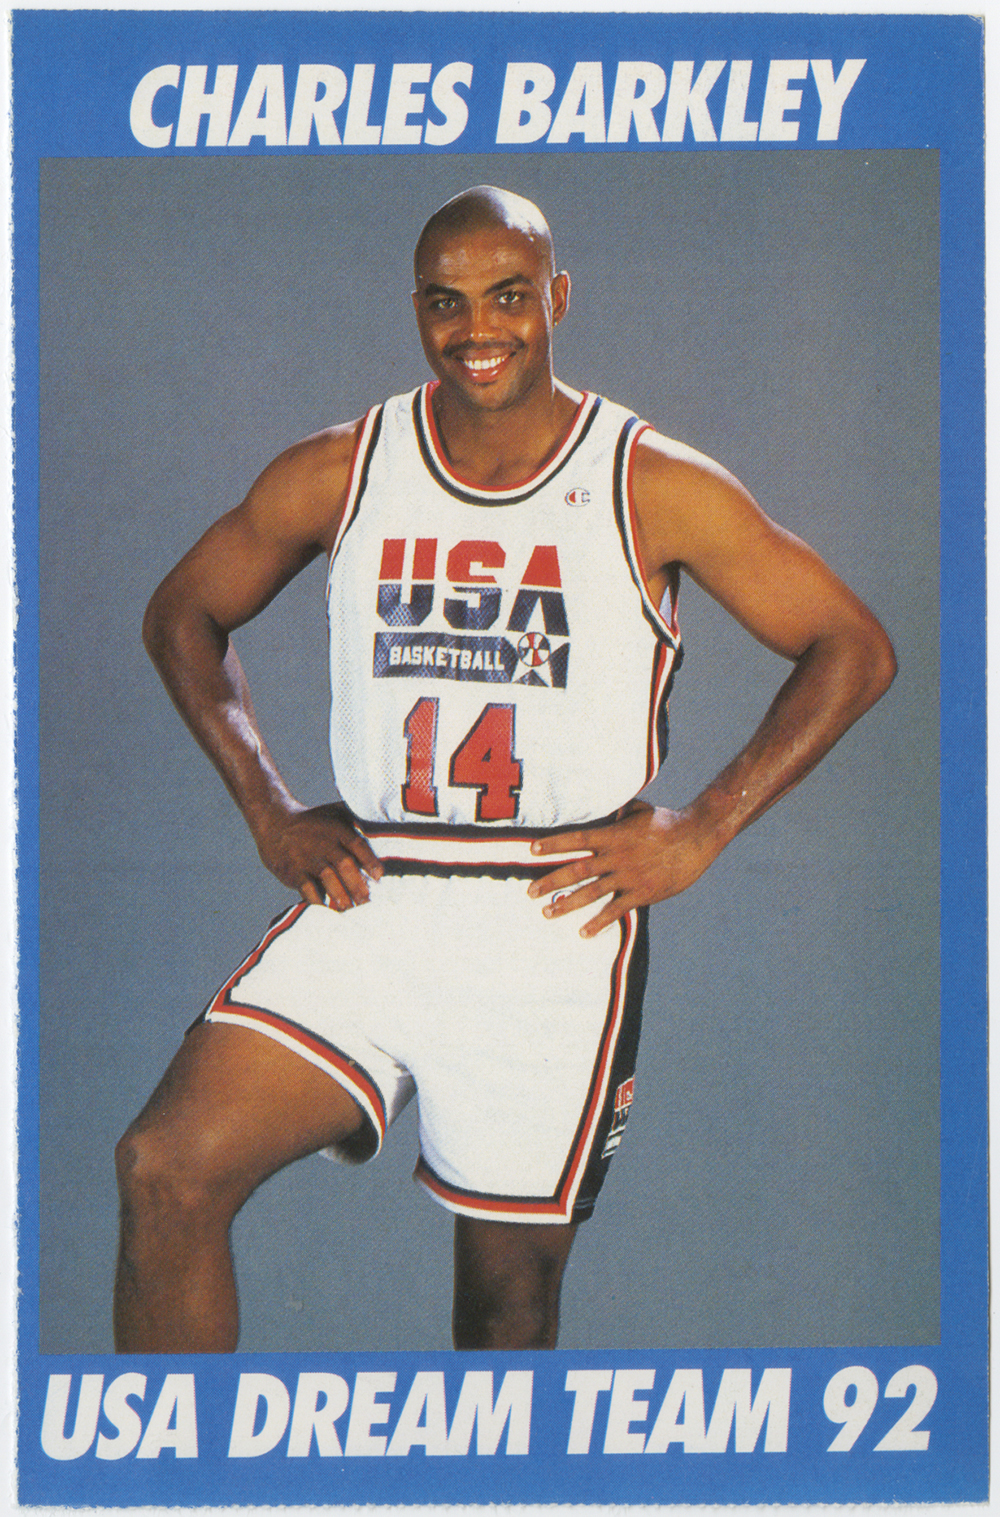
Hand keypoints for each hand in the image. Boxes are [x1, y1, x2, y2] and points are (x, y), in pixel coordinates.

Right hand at [252, 802, 382, 908]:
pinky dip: (318, 902)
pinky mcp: (293, 872)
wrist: (275, 823)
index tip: (379, 877)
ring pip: (328, 879)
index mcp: (336, 829)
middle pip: (344, 865)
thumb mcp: (335, 813)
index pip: (356, 844)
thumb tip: (387, 825)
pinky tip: (329, 911)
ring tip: (352, 910)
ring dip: (341, 896)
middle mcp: (322, 843)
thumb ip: (358, 818)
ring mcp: (307, 858)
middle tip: (368, 902)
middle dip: (358, 885)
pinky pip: (307, 890)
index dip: (369, 860)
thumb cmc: (314, 822)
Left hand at [527, 801, 719, 936]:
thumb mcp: (641, 811)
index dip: (553, 844)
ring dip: (567, 904)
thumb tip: (611, 811)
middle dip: (551, 881)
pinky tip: (584, 932)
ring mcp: (628, 876)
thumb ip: (621, 813)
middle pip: (576, 870)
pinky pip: (616, 910)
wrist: (697, 836)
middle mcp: (616, 857)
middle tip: (530, 892)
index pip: (576, 839)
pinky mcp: (642, 893)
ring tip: (547, 912)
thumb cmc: (669, 822)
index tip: (532, 850)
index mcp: (613, 835)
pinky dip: (599, 922)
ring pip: (591, 892)